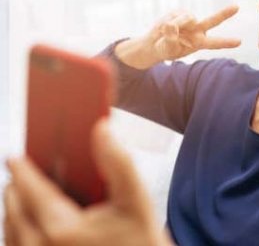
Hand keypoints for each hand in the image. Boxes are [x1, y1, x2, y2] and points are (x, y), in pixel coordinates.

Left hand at [3, 119, 172, 245]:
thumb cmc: (141, 242)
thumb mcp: (137, 201)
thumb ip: (118, 162)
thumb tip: (101, 129)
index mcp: (61, 228)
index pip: (28, 189)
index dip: (21, 168)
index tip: (15, 157)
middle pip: (13, 207)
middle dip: (19, 186)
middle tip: (28, 172)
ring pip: (10, 229)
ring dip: (16, 208)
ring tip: (28, 193)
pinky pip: (16, 245)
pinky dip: (18, 230)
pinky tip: (32, 221)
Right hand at [150, 6, 240, 59]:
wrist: (155, 43)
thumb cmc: (164, 49)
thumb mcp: (168, 49)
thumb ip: (171, 39)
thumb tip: (171, 25)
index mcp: (198, 43)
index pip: (214, 43)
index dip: (226, 42)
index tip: (239, 42)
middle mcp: (197, 29)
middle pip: (212, 21)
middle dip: (224, 14)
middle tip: (237, 7)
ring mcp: (189, 19)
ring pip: (186, 18)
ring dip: (175, 24)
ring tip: (165, 32)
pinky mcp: (179, 12)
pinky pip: (173, 16)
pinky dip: (165, 22)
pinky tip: (162, 27)